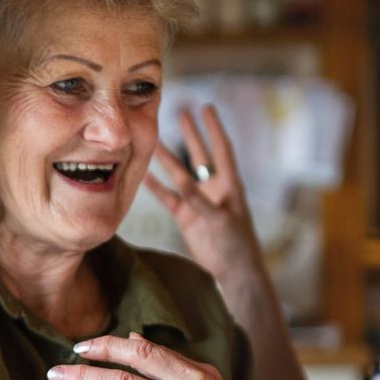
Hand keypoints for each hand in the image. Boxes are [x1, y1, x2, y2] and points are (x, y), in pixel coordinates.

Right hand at [146, 105, 269, 301]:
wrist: (233, 271)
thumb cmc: (236, 245)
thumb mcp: (221, 220)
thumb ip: (201, 201)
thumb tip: (182, 180)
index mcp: (230, 185)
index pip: (221, 150)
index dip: (213, 129)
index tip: (206, 108)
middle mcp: (213, 189)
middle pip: (200, 155)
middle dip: (191, 135)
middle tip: (180, 112)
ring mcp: (198, 202)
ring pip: (180, 175)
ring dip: (168, 158)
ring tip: (153, 139)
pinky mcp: (186, 217)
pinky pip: (169, 198)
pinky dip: (156, 187)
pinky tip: (143, 174)